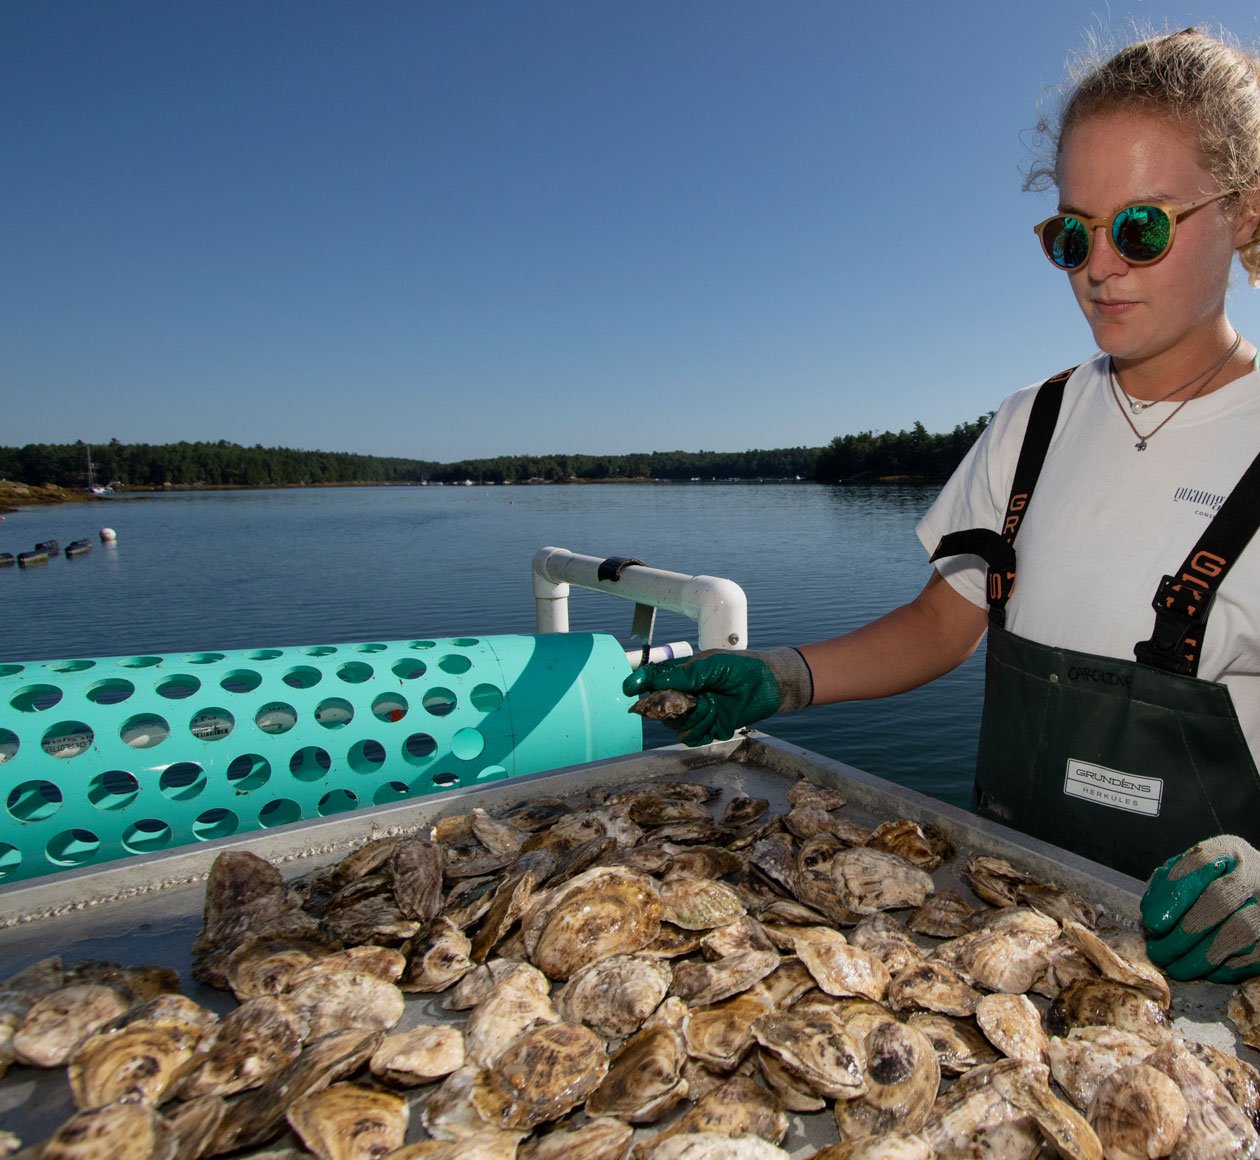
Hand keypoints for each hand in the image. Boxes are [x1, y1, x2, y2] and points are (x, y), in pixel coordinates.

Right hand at [622, 647, 811, 745]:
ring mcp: (693, 713)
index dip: (638, 683)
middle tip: (692, 698)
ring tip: (713, 703)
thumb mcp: (713, 664)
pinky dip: (703, 728)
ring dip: (694, 715)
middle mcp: (683, 695)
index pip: (651, 680)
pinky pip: (691, 736)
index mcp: (680, 674)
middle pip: (658, 707)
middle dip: (671, 704)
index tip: (630, 688)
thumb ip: (685, 674)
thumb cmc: (742, 668)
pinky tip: (718, 715)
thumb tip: (656, 681)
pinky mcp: (706, 730)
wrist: (769, 686)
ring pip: (674, 724)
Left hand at [1140, 835, 1259, 981]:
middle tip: (1158, 952)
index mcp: (1227, 850)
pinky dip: (1228, 967)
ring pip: (1240, 930)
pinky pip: (1256, 954)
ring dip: (1203, 955)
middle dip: (1184, 932)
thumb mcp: (1188, 870)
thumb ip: (1167, 884)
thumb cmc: (1213, 881)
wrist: (1256, 890)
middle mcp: (1253, 872)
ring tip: (1176, 967)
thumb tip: (1151, 913)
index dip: (1175, 892)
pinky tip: (1205, 972)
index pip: (1200, 862)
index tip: (1153, 921)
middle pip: (1220, 900)